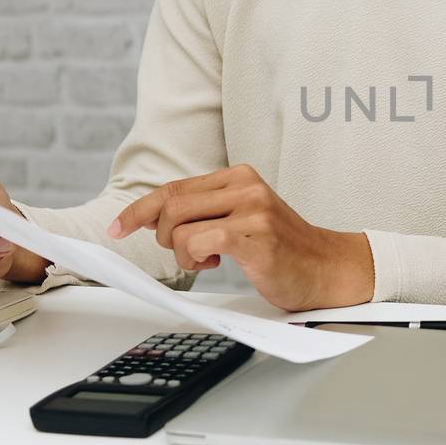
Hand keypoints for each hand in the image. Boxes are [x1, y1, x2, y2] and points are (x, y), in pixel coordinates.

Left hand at [108, 165, 373, 312]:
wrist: (327, 268)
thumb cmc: (281, 249)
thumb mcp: (241, 218)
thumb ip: (205, 211)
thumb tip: (153, 217)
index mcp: (238, 176)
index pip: (174, 188)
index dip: (139, 210)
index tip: (119, 227)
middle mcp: (244, 185)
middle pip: (170, 205)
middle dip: (163, 237)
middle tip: (188, 255)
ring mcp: (251, 208)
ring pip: (178, 227)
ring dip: (182, 255)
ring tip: (210, 261)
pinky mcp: (254, 234)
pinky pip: (197, 243)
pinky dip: (196, 259)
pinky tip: (218, 263)